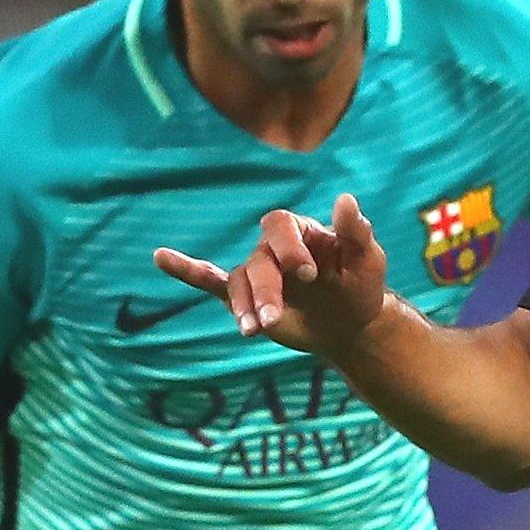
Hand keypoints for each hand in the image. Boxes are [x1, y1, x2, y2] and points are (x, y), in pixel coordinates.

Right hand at [155, 193, 388, 357]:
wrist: (350, 326)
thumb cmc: (360, 287)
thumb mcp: (368, 261)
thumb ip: (356, 232)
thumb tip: (345, 198)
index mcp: (302, 232)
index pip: (282, 226)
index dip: (289, 247)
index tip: (309, 274)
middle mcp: (275, 249)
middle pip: (259, 261)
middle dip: (266, 289)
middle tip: (276, 319)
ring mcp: (259, 272)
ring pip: (239, 282)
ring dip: (244, 306)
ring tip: (256, 331)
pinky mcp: (247, 298)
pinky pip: (211, 281)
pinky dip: (186, 270)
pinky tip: (161, 257)